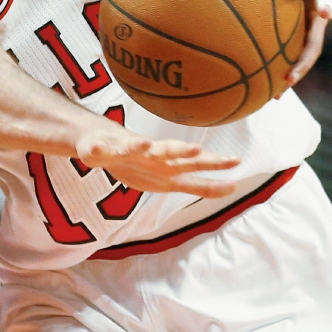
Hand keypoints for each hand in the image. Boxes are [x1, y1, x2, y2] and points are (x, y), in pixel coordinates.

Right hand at [76, 125, 240, 197]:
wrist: (106, 143)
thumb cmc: (141, 162)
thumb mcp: (170, 179)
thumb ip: (198, 184)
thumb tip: (233, 187)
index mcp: (167, 163)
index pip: (195, 164)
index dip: (213, 165)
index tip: (236, 162)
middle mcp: (150, 154)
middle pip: (168, 151)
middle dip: (180, 151)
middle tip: (196, 150)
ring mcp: (125, 150)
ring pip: (134, 147)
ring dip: (139, 146)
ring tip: (145, 145)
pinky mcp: (100, 150)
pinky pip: (98, 151)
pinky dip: (98, 150)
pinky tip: (95, 150)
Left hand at [225, 0, 331, 91]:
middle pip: (325, 2)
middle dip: (325, 7)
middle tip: (324, 14)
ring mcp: (310, 15)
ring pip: (315, 39)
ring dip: (305, 59)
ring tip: (289, 80)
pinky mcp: (302, 34)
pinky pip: (298, 55)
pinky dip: (289, 72)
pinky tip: (274, 94)